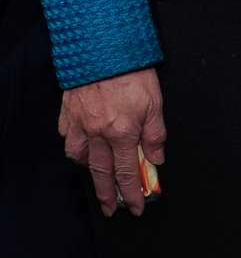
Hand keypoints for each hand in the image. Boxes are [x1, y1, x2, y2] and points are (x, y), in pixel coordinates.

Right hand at [59, 68, 165, 215]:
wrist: (103, 46)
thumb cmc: (133, 71)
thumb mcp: (156, 101)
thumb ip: (155, 133)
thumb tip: (156, 158)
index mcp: (122, 131)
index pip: (127, 171)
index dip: (131, 192)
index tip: (135, 206)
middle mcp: (97, 132)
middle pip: (101, 172)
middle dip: (107, 194)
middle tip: (110, 210)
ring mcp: (79, 124)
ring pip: (80, 157)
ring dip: (90, 170)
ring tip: (99, 176)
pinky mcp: (67, 113)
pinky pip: (68, 138)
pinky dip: (76, 148)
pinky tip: (82, 148)